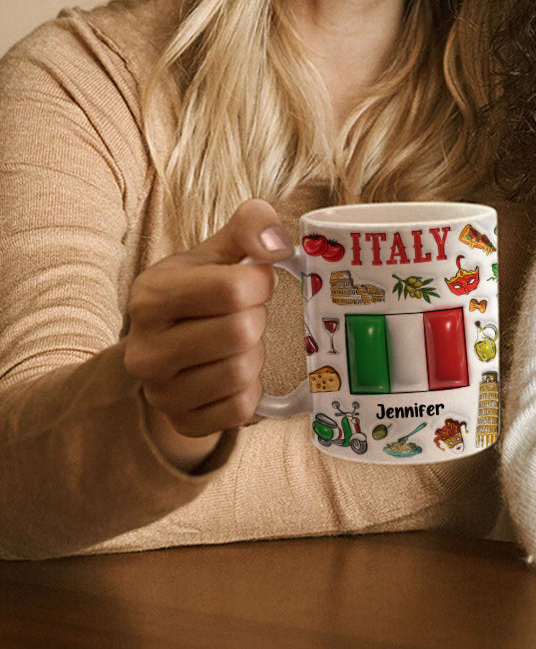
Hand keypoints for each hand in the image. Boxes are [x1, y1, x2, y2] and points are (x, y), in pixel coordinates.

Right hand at [124, 199, 292, 469]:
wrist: (169, 348)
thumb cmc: (200, 292)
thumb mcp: (218, 250)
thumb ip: (250, 226)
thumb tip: (278, 243)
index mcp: (151, 296)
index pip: (232, 289)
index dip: (260, 283)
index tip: (254, 282)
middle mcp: (145, 349)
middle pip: (241, 332)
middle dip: (256, 319)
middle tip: (245, 315)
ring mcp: (160, 393)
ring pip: (243, 372)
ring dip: (255, 354)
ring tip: (237, 344)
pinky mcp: (182, 422)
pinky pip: (241, 409)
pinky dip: (251, 389)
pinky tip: (234, 372)